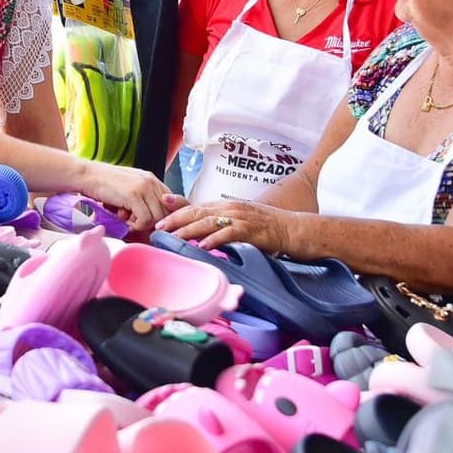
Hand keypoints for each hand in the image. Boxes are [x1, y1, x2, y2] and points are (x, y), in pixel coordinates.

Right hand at [85, 163, 169, 231]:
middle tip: (135, 223)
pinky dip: (135, 226)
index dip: (163, 217)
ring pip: (157, 218)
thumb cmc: (104, 184)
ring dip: (143, 225)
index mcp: (152, 179)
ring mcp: (144, 187)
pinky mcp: (134, 195)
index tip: (151, 224)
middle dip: (153, 223)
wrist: (86, 176)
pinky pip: (145, 220)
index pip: (172, 203)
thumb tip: (154, 220)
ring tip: (127, 220)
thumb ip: (143, 199)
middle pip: (167, 212)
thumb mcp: (129, 189)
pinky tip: (122, 220)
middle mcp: (151, 181)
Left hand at [155, 198, 296, 253]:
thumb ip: (220, 226)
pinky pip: (230, 233)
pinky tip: (203, 246)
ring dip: (189, 229)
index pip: (196, 207)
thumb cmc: (267, 229)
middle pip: (198, 211)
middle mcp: (230, 208)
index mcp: (226, 206)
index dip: (176, 212)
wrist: (294, 229)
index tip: (159, 219)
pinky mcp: (251, 229)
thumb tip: (199, 237)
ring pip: (209, 221)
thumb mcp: (240, 223)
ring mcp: (241, 217)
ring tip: (173, 237)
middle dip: (176, 219)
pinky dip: (215, 239)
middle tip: (158, 227)